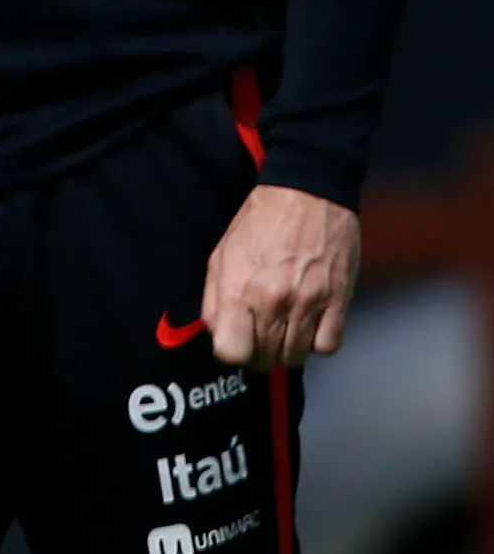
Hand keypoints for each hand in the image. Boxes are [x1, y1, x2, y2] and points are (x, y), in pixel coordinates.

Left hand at [201, 183, 360, 370]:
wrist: (306, 194)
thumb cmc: (259, 224)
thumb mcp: (220, 256)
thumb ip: (214, 299)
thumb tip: (218, 333)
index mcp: (238, 290)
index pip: (232, 352)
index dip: (232, 352)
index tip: (236, 342)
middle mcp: (273, 302)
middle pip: (264, 359)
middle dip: (258, 353)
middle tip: (260, 335)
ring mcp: (309, 304)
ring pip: (296, 357)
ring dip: (287, 349)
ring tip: (284, 329)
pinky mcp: (339, 302)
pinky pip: (328, 347)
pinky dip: (318, 343)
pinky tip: (310, 326)